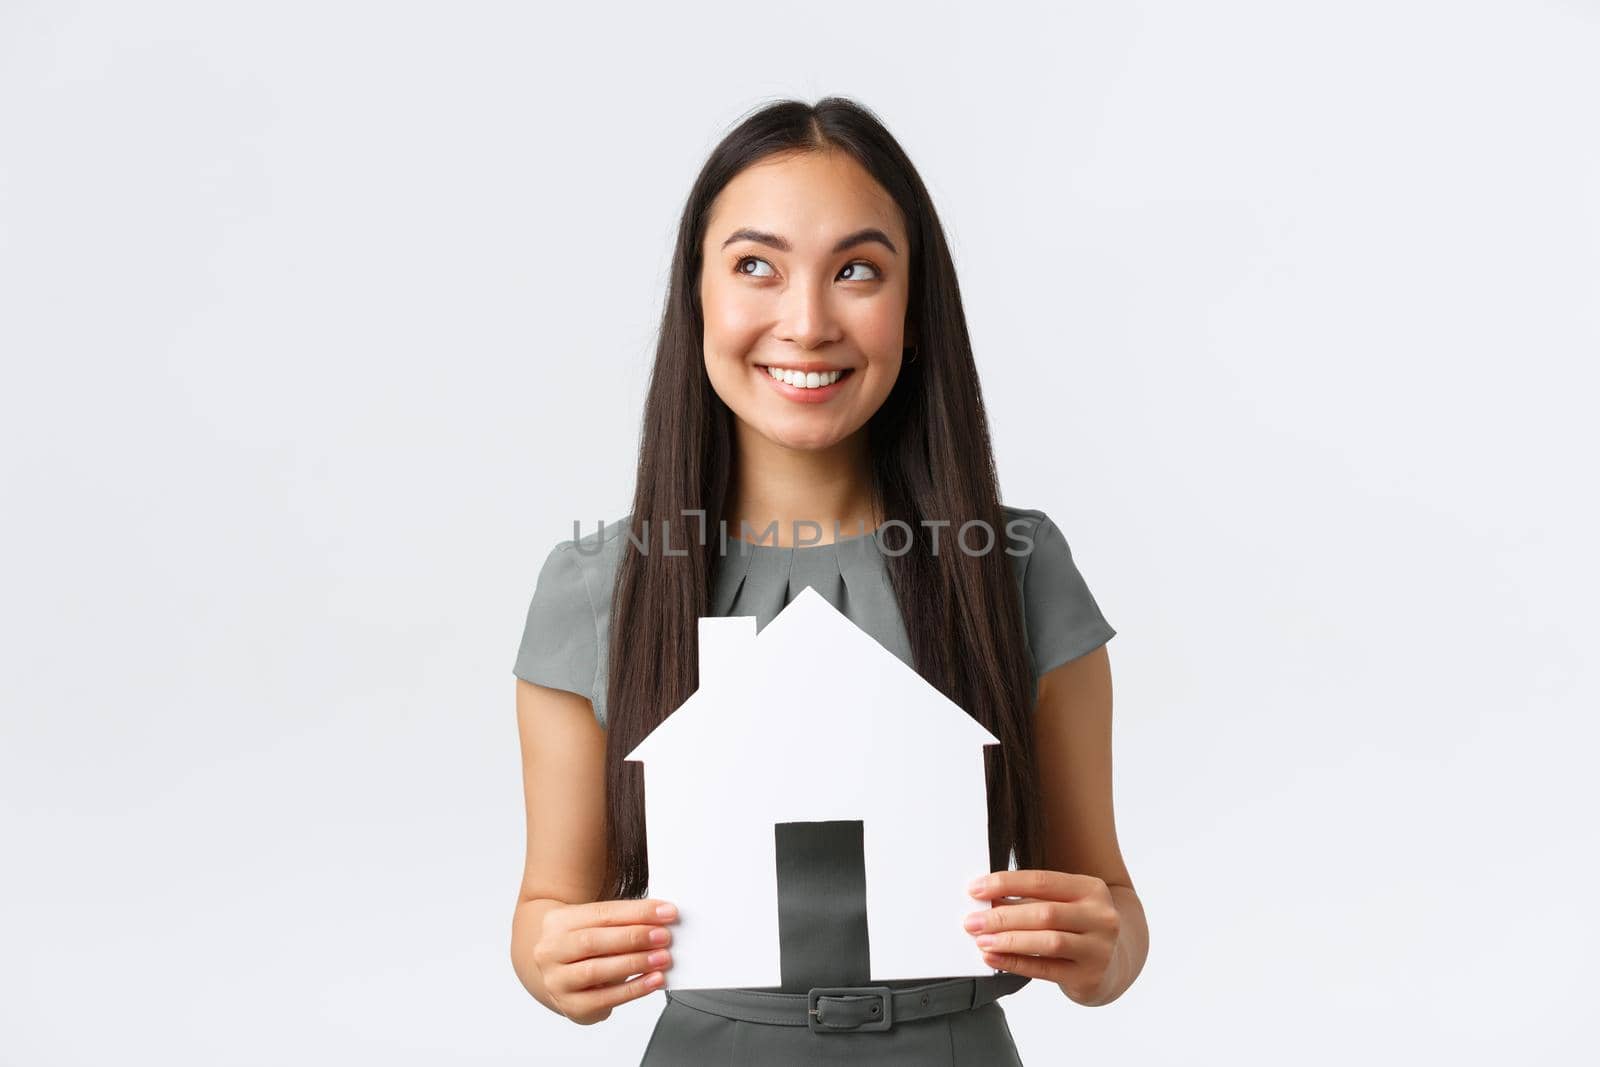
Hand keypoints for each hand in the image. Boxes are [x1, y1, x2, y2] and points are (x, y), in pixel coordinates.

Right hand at [532, 898, 677, 1023]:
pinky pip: (604, 999)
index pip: (601, 913)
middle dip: (634, 938)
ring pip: (596, 970)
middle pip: (594, 941)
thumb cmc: (585, 947)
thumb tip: (662, 921)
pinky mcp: (571, 1006)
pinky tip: (653, 981)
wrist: (560, 974)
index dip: (637, 912)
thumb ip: (625, 922)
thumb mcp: (596, 927)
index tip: (666, 912)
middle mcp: (551, 951)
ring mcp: (557, 980)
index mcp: (558, 922)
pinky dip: (633, 989)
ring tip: (662, 958)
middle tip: (663, 936)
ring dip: (634, 963)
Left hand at [965, 870, 1120, 1003]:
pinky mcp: (1089, 977)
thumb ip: (1028, 900)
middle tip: (971, 921)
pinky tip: (993, 959)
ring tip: (981, 940)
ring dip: (1009, 940)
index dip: (1006, 884)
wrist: (1112, 963)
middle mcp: (1101, 917)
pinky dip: (1015, 963)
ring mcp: (1099, 949)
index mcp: (1091, 889)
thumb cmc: (1075, 927)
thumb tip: (983, 900)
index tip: (975, 889)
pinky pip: (1045, 970)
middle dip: (1002, 917)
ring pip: (1047, 942)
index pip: (1042, 881)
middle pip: (1044, 913)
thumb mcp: (1061, 905)